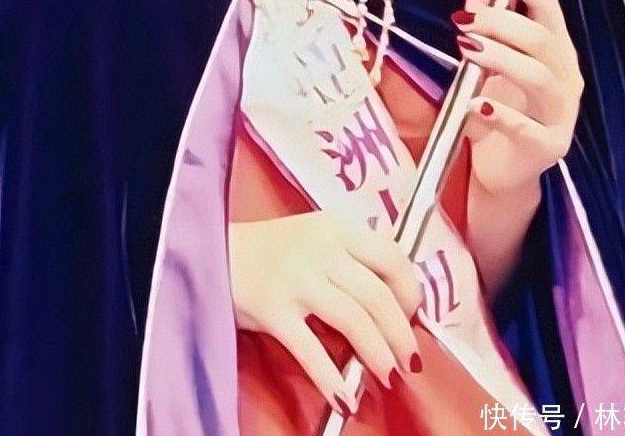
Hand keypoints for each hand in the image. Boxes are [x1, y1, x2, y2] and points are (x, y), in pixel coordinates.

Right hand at [228, 210, 422, 416]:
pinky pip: (312, 350)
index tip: (412, 315)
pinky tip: (345, 397)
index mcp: (336, 227)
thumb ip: (350, 257)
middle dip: (401, 335)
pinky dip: (333, 378)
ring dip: (378, 355)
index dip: (411, 292)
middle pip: (378, 296)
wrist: (212, 252)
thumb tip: (394, 298)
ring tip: (387, 376)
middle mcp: (321, 249)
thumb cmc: (270, 250)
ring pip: (354, 320)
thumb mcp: (315, 237)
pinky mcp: (273, 309)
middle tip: (408, 361)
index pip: (392, 257)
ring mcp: (296, 278)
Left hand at [453, 0, 584, 195]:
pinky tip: (475, 103)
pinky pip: (526, 128)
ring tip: (466, 48)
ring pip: (538, 76)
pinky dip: (499, 113)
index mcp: (555, 50)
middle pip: (542, 39)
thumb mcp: (489, 64)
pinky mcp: (547, 147)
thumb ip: (486, 29)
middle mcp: (565, 78)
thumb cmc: (501, 108)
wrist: (504, 169)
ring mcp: (560, 114)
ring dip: (499, 57)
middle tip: (464, 20)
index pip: (549, 6)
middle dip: (501, 22)